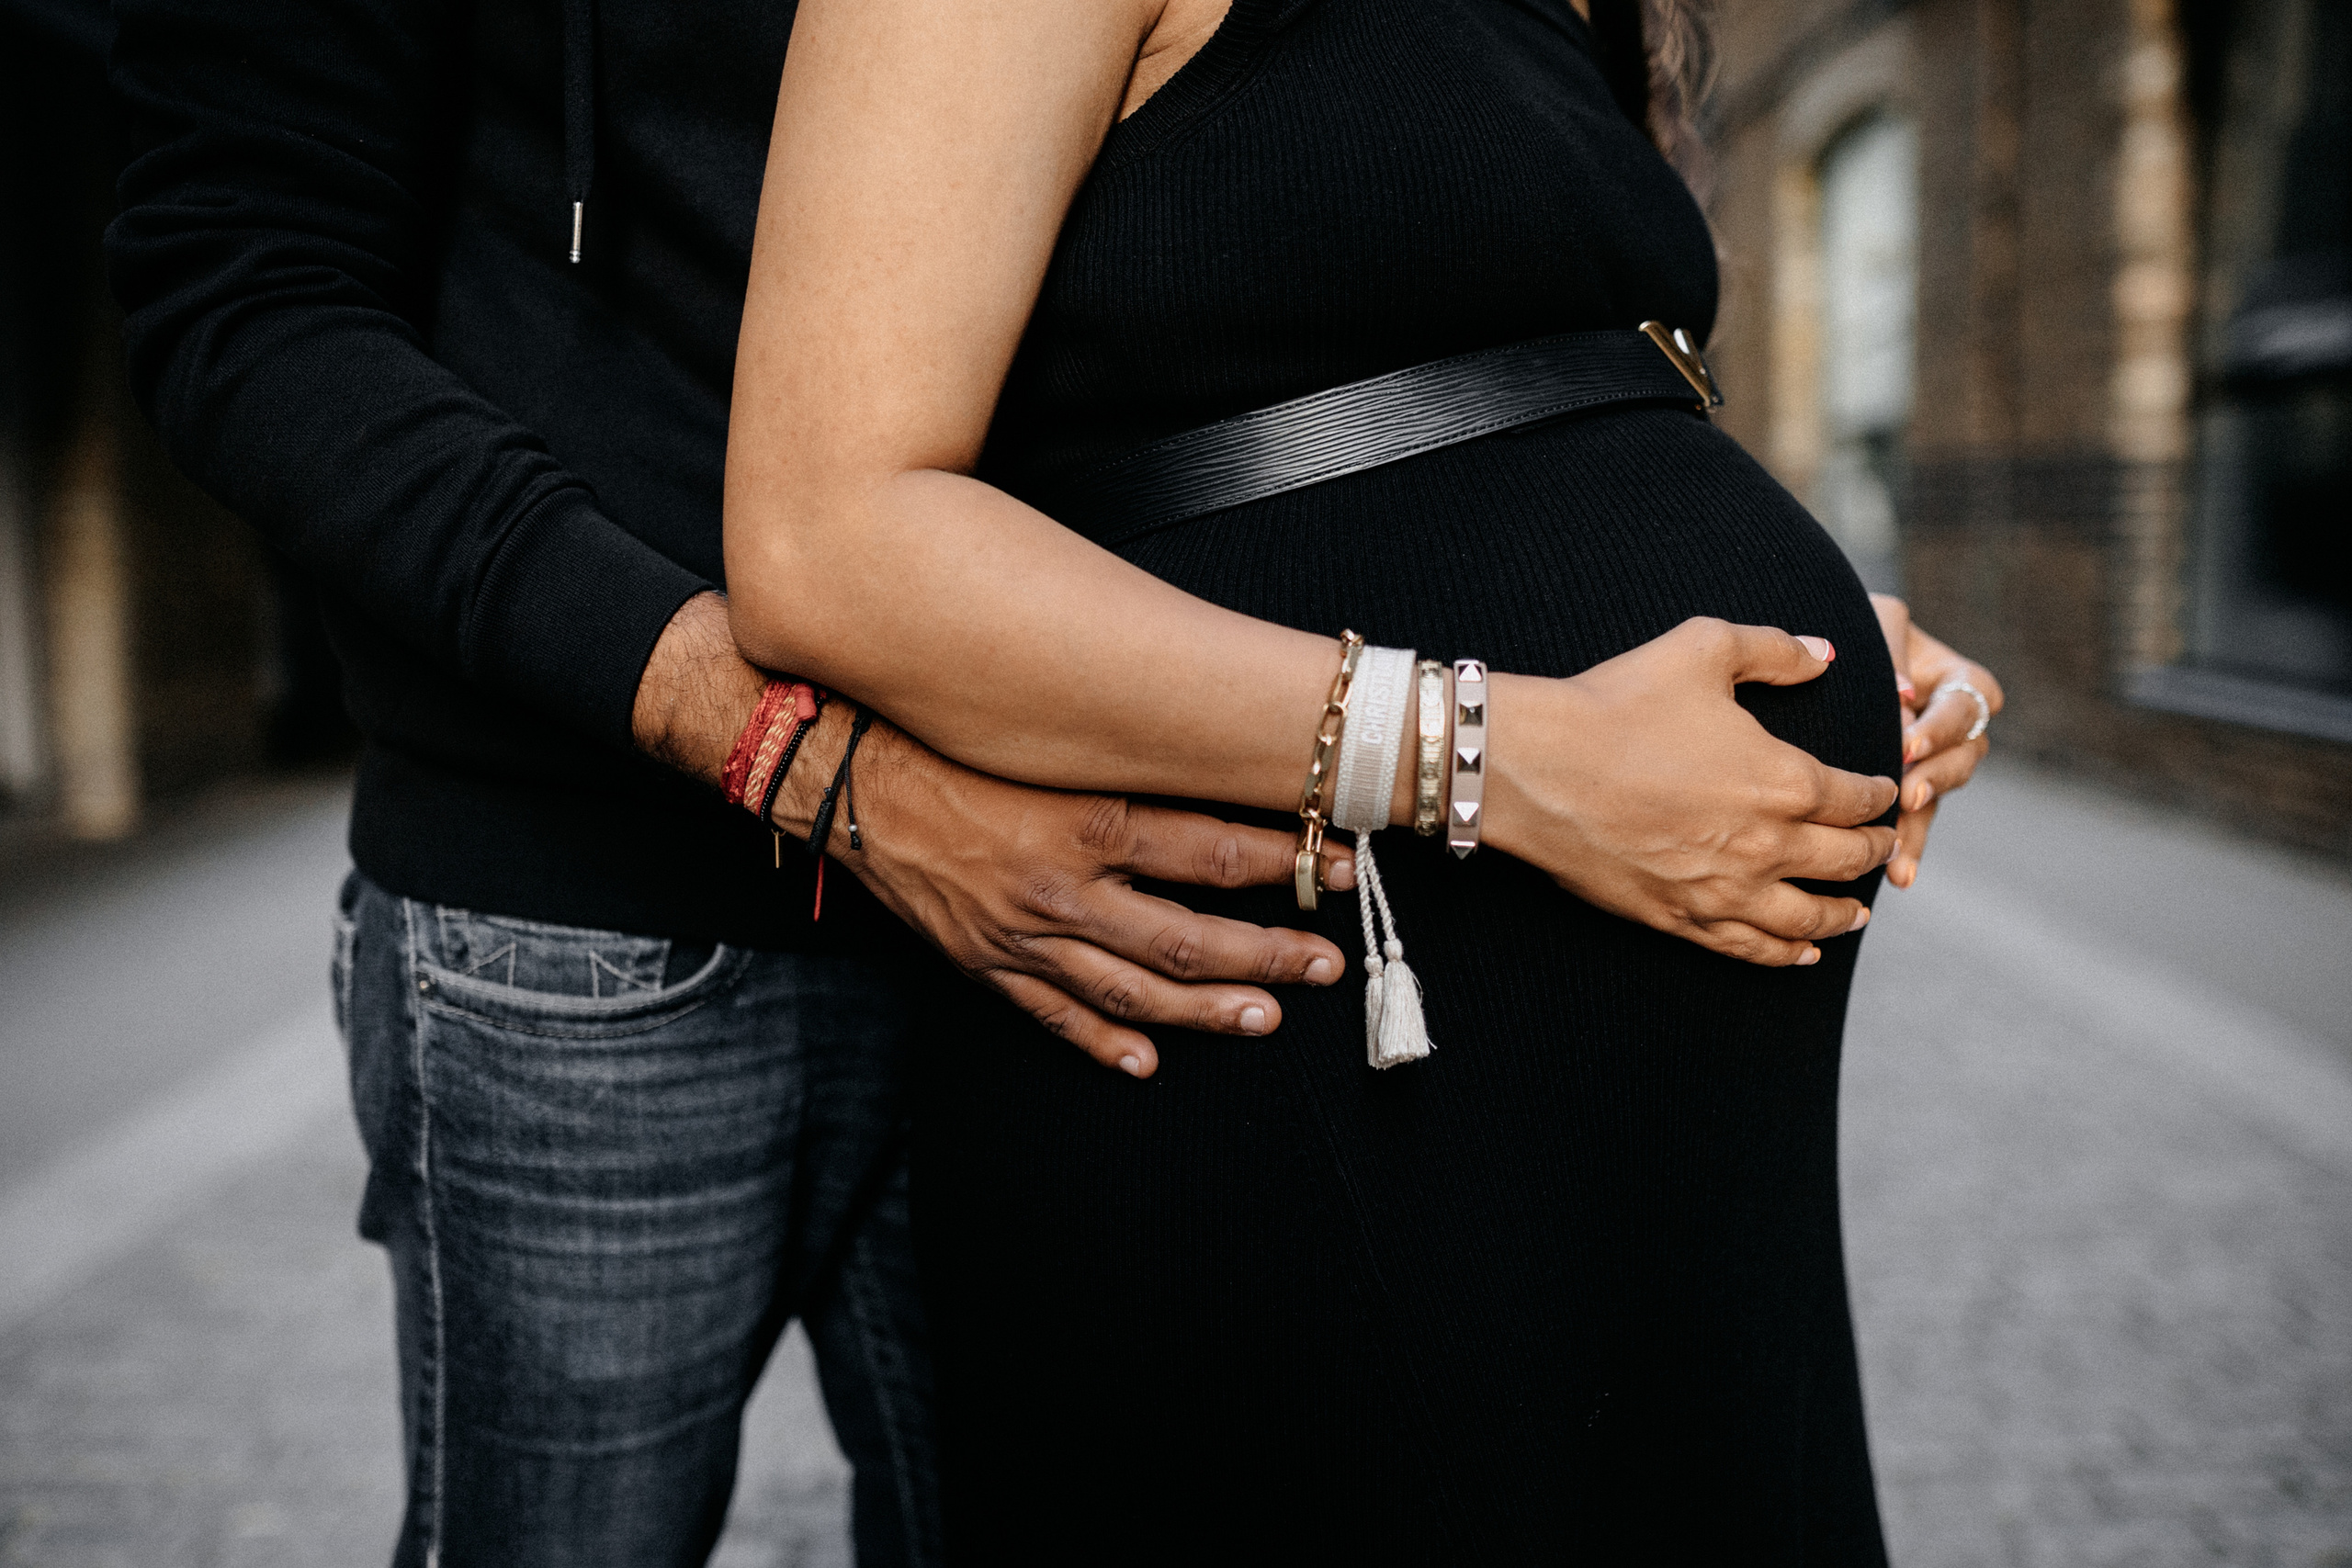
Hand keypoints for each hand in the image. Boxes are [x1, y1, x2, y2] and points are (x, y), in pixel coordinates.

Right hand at [823, 719, 1351, 1078]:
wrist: (847, 778)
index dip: (1287, 864)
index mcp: (1087, 820)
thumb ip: (1127, 766)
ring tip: (1265, 1020)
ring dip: (1206, 1012)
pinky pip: (1054, 1017)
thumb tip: (1217, 772)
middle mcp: (1062, 888)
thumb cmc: (952, 744)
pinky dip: (1102, 1043)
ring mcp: (1023, 937)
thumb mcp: (1052, 743)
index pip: (1211, 852)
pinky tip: (1148, 1063)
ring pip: (1133, 990)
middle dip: (1267, 955)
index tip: (1343, 866)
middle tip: (1326, 964)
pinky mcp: (986, 964)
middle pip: (1187, 938)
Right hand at [1482, 618, 1898, 966]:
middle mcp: (1766, 845)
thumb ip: (1775, 649)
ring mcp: (1724, 890)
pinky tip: (1802, 953)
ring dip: (1843, 913)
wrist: (1536, 768)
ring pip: (1808, 916)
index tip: (1886, 789)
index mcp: (1785, 780)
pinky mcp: (1680, 917)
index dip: (1881, 793)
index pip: (1858, 797)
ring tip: (1858, 912)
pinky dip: (1785, 953)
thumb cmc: (1617, 702)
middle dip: (1874, 849)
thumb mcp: (1703, 648)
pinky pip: (1750, 948)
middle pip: (1844, 858)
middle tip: (1884, 844)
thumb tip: (1825, 654)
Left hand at [1870, 594, 2003, 888]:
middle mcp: (1945, 721)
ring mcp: (1925, 758)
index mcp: (1951, 675)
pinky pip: (1914, 820)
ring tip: (1900, 853)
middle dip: (1939, 775)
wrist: (1807, 661)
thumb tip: (1901, 698)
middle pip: (1966, 753)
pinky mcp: (1900, 789)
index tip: (1908, 741)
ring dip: (1922, 822)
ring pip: (1939, 794)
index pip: (1972, 698)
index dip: (1945, 724)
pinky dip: (1908, 846)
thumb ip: (1890, 654)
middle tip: (1910, 794)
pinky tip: (1900, 876)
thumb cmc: (1846, 629)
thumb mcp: (1872, 626)